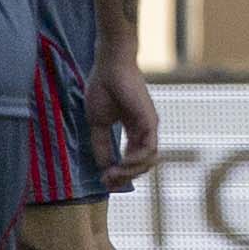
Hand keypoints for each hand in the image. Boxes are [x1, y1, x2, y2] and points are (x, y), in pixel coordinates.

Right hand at [89, 53, 161, 189]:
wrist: (110, 68)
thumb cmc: (103, 90)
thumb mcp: (98, 124)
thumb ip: (101, 145)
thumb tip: (103, 168)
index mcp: (134, 132)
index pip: (132, 161)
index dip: (119, 174)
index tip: (104, 181)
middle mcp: (144, 132)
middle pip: (141, 165)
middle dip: (124, 177)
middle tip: (107, 181)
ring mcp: (149, 127)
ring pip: (148, 161)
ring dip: (130, 172)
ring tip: (112, 174)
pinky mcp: (150, 121)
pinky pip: (149, 150)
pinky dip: (136, 161)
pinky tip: (121, 164)